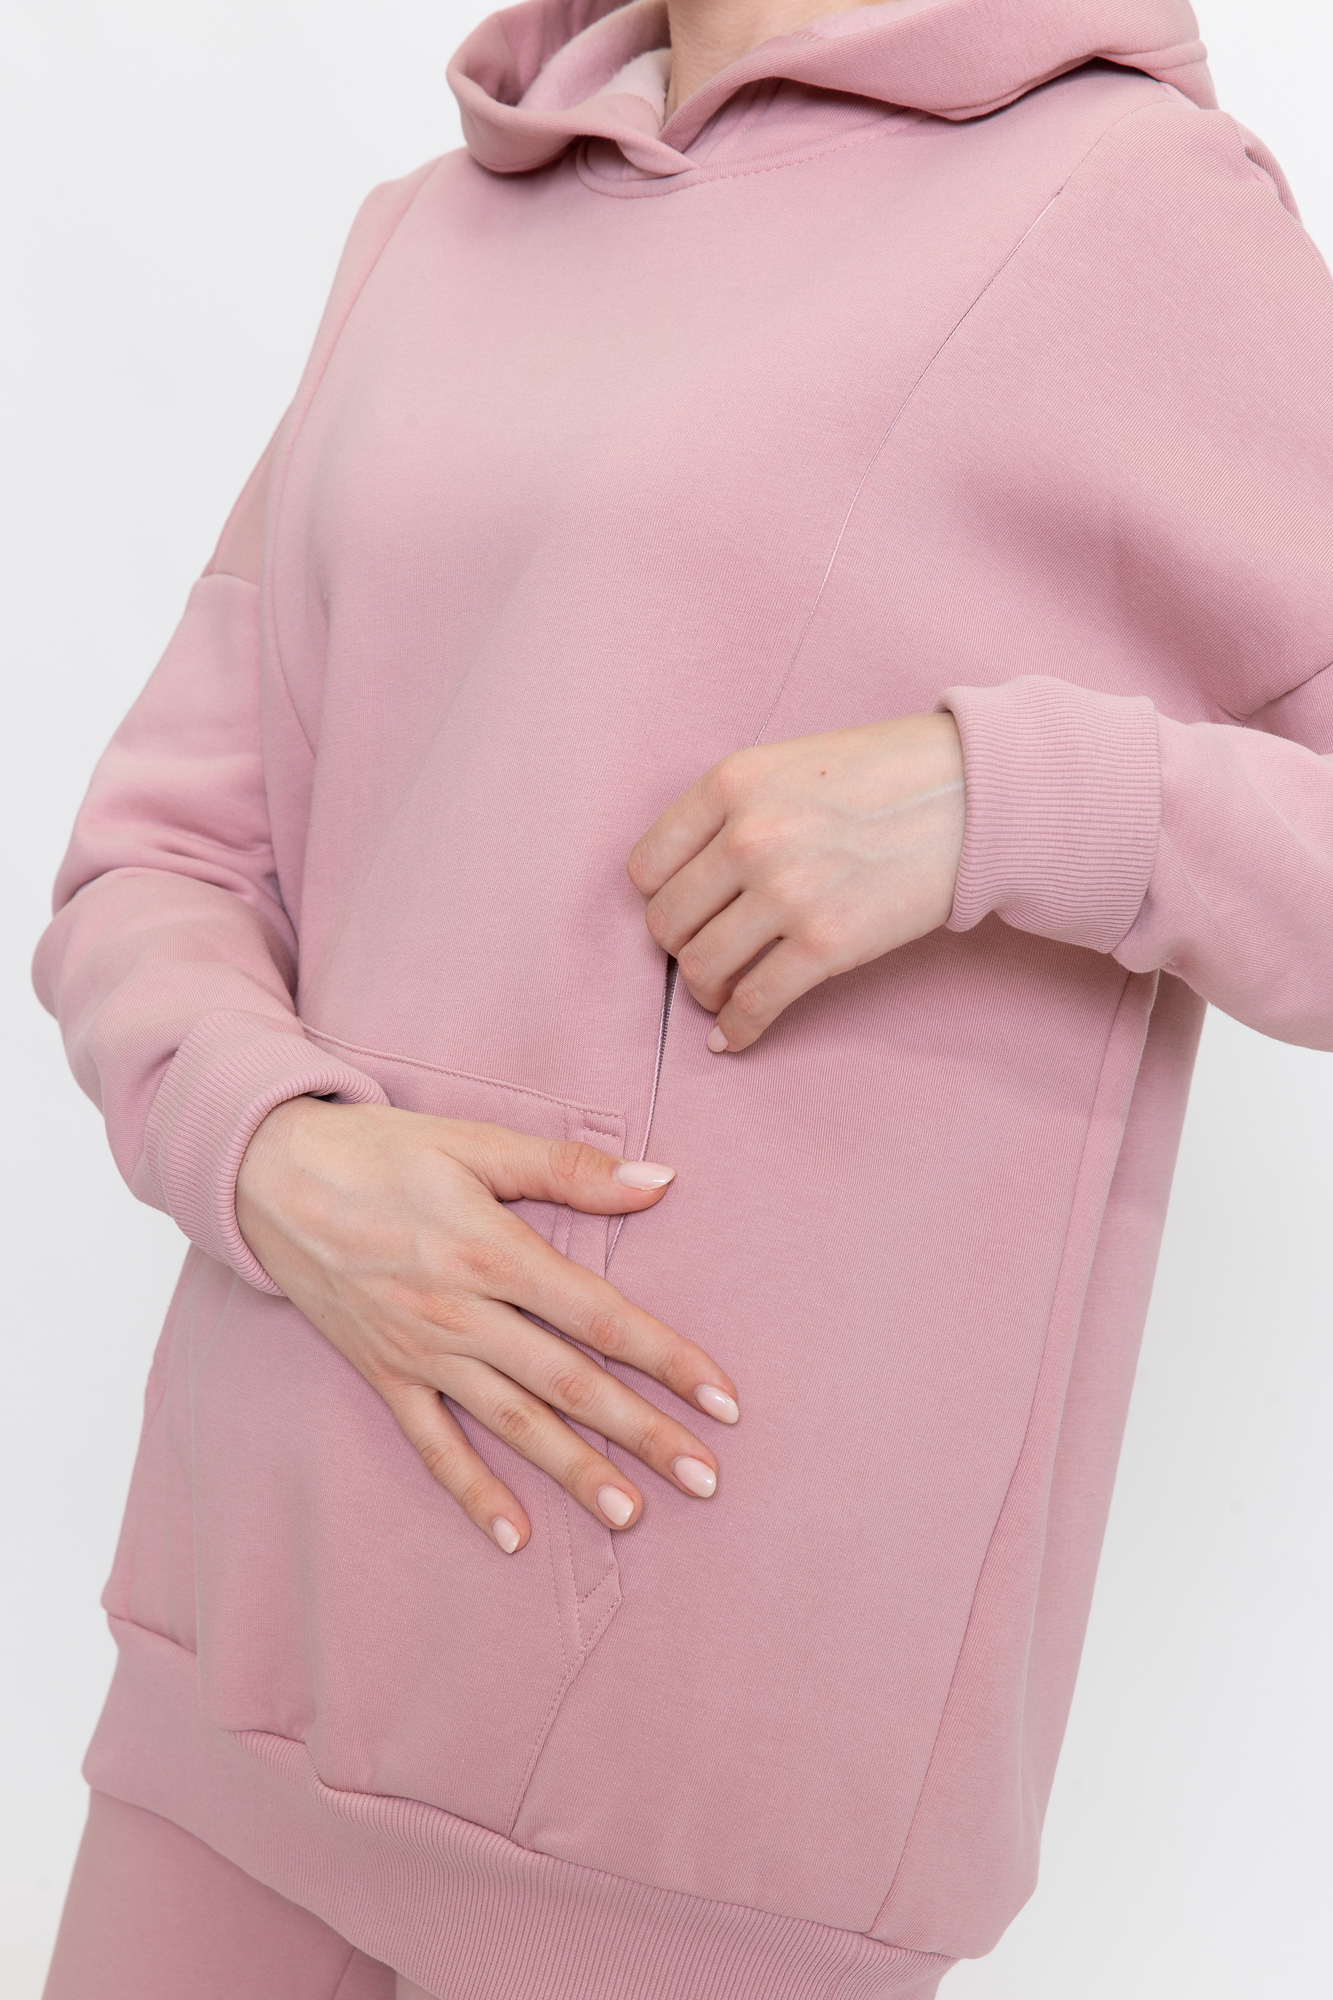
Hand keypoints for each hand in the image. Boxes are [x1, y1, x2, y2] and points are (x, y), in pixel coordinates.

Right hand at [235, 1099, 738, 1552]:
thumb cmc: (381, 1151)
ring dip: (575, 1472)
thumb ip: (569, 1170)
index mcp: (495, 1252)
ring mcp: (421, 1352)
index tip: (724, 1400)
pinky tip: (515, 1536)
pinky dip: (472, 1492)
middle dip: (643, 1433)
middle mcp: (463, 1314)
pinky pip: (433, 1445)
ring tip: (632, 1514)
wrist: (267, 1175)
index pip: (602, 1318)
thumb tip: (661, 1181)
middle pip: (571, 1384)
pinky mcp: (383, 1374)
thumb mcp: (477, 1142)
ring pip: (513, 1423)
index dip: (670, 1360)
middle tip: (706, 1478)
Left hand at [628, 713, 964, 1050]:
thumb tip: (689, 878)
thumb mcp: (789, 762)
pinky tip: (735, 1038)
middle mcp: (748, 837)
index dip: (659, 897)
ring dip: (704, 992)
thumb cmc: (886, 775)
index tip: (680, 911)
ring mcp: (786, 893)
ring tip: (720, 994)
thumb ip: (733, 810)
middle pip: (665, 922)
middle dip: (679, 947)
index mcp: (731, 784)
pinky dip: (738, 1030)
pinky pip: (755, 1003)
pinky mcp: (826, 944)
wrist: (974, 794)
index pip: (646, 866)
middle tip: (704, 952)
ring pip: (700, 969)